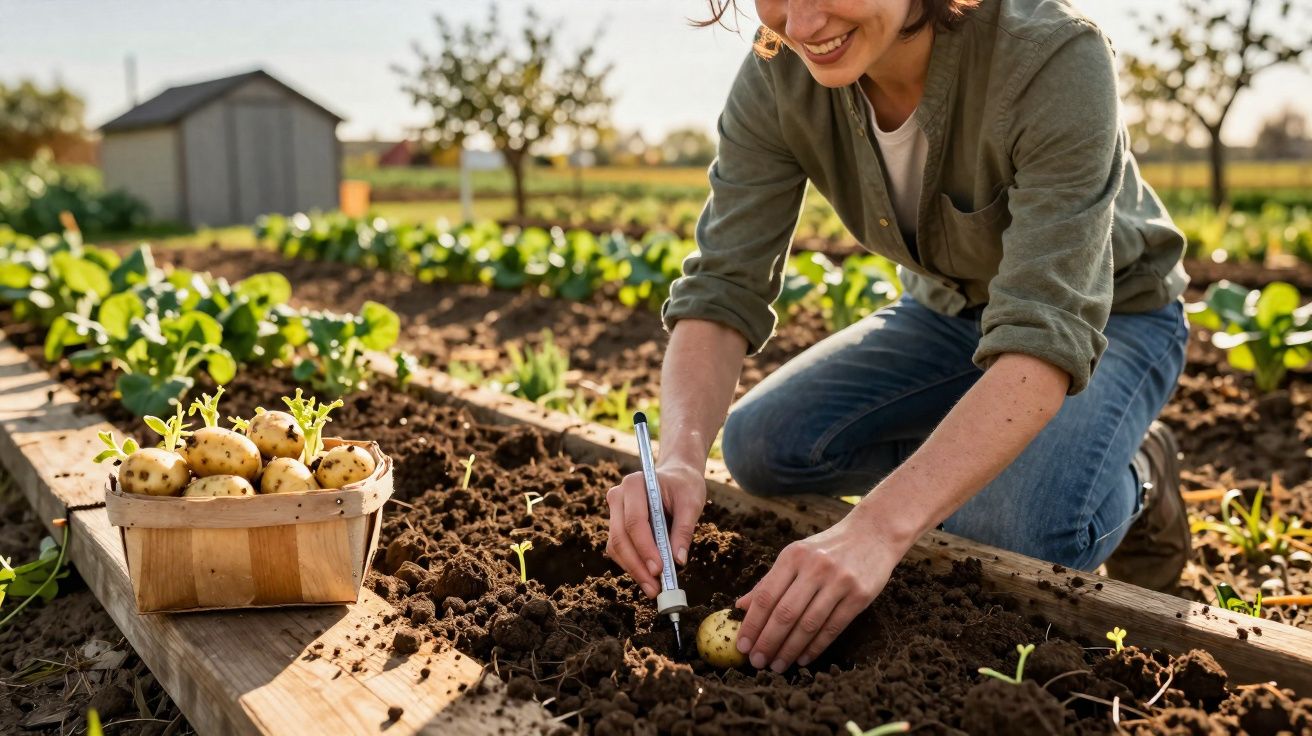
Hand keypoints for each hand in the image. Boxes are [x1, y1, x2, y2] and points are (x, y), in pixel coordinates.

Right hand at [604, 460, 706, 598]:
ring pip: (616, 547)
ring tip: (654, 588)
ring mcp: (614, 512)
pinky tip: (648, 579)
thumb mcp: (691, 503)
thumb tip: (678, 560)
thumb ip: (684, 530)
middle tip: (655, 587)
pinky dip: (632, 566)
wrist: (676, 477)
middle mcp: (618, 496)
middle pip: (620, 537)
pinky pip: (619, 550)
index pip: (634, 521)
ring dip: (633, 570)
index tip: (659, 569)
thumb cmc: (684, 486)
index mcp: (635, 484)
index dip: (645, 548)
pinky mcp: (617, 526)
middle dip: (637, 565)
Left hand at [734, 509, 906, 671]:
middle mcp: (815, 567)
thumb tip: (741, 606)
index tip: (741, 645)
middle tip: (757, 662)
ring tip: (777, 666)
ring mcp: (839, 581)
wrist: (873, 534)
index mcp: (793, 556)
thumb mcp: (796, 556)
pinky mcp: (859, 595)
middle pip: (785, 613)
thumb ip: (770, 581)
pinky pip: (833, 627)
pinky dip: (815, 647)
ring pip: (808, 624)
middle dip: (768, 642)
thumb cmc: (827, 548)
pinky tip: (803, 658)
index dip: (752, 624)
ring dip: (789, 650)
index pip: (766, 596)